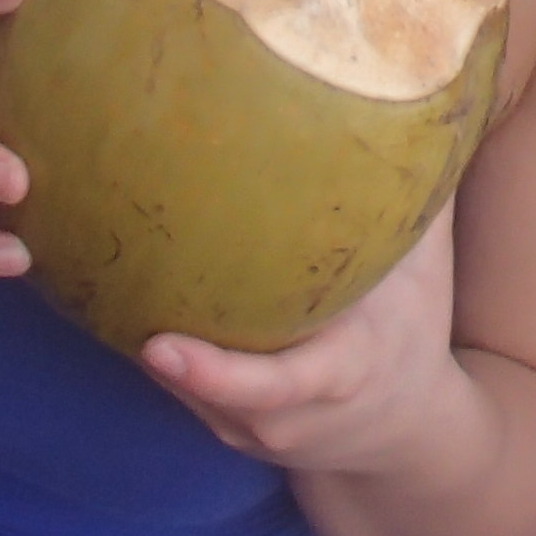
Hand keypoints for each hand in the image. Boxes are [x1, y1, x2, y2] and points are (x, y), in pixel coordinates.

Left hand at [138, 215, 476, 479]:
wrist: (408, 431)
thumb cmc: (415, 330)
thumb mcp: (427, 272)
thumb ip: (419, 204)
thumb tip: (423, 102)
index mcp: (342, 373)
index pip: (276, 384)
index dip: (216, 373)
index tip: (160, 344)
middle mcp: (292, 415)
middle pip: (215, 395)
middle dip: (167, 362)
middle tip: (116, 310)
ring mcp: (256, 432)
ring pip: (188, 399)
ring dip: (153, 360)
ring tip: (108, 295)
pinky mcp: (231, 432)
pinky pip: (185, 399)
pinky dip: (162, 364)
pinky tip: (130, 309)